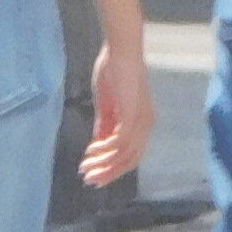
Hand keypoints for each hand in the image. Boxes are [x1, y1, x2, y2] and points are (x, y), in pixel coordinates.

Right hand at [79, 34, 156, 187]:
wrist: (120, 51)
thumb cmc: (113, 71)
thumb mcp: (106, 104)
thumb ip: (104, 125)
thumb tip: (98, 145)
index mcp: (142, 122)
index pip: (130, 154)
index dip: (111, 166)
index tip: (91, 173)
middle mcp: (146, 125)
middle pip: (130, 160)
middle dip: (108, 172)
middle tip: (88, 180)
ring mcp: (142, 121)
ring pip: (125, 154)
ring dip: (104, 164)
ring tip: (85, 169)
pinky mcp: (134, 115)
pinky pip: (121, 142)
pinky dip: (105, 149)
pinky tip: (90, 151)